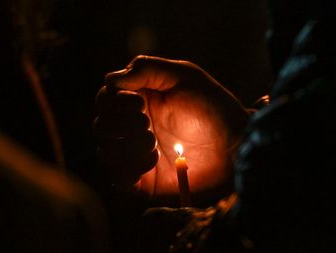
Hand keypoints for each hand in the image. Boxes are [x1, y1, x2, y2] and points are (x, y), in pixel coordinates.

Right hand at [94, 55, 248, 202]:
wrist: (235, 146)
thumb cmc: (213, 107)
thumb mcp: (184, 76)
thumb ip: (147, 69)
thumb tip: (110, 79)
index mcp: (140, 100)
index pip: (105, 100)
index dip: (113, 102)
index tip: (140, 104)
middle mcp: (134, 127)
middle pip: (101, 126)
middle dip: (120, 125)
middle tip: (147, 124)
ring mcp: (138, 154)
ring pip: (105, 151)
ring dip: (126, 146)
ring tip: (153, 143)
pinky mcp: (145, 180)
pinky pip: (118, 177)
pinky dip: (130, 167)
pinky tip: (154, 160)